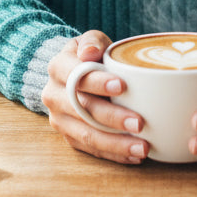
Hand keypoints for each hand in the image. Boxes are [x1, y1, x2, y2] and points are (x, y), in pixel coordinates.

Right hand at [41, 31, 147, 164]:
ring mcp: (59, 119)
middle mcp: (53, 95)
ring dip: (116, 143)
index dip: (98, 82)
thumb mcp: (91, 41)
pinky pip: (91, 149)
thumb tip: (89, 53)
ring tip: (143, 147)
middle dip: (112, 118)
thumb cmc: (91, 55)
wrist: (74, 75)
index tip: (123, 86)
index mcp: (58, 67)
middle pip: (83, 109)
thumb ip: (92, 42)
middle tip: (140, 123)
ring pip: (86, 135)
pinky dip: (114, 154)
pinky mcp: (68, 137)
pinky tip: (134, 155)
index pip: (77, 76)